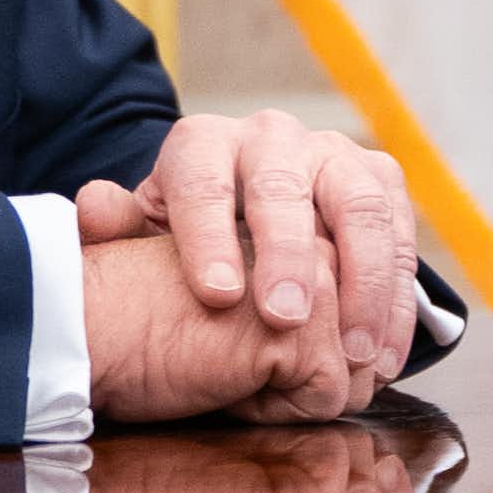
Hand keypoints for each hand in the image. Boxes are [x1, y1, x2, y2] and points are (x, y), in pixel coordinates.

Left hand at [77, 111, 417, 386]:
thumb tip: (92, 208)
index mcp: (205, 145)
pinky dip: (399, 296)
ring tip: (355, 352)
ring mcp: (332, 154)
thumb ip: (118, 228)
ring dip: (361, 279)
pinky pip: (400, 230)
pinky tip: (388, 354)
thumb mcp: (148, 233)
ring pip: (357, 202)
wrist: (251, 211)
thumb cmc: (193, 236)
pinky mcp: (380, 179)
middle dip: (287, 251)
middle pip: (283, 184)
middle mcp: (272, 138)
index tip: (216, 296)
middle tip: (284, 318)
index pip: (202, 177)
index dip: (209, 233)